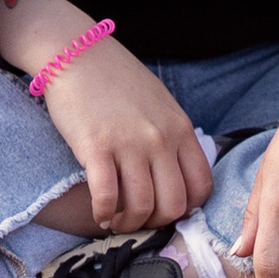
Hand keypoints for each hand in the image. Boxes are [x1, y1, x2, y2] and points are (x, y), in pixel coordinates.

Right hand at [45, 38, 212, 231]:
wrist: (77, 53)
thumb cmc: (115, 79)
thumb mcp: (159, 104)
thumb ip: (172, 136)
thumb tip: (175, 172)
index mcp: (180, 129)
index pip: (201, 187)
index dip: (185, 209)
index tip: (164, 210)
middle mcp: (161, 139)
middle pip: (174, 205)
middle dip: (156, 223)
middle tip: (138, 220)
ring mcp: (130, 144)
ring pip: (143, 207)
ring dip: (128, 224)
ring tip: (115, 221)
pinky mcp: (97, 148)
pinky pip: (107, 198)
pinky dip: (104, 214)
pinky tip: (99, 213)